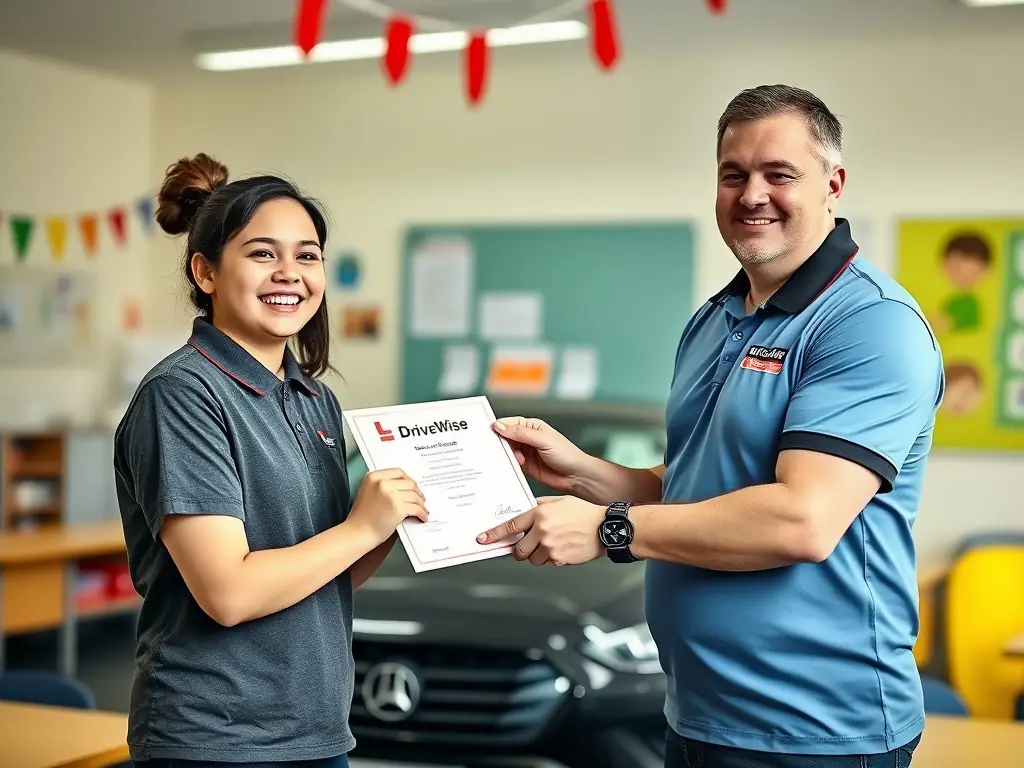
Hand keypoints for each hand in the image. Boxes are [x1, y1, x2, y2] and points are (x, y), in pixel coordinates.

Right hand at [347, 468, 427, 546]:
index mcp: (373, 477)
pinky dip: (422, 513)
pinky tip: (422, 517)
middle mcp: (382, 483)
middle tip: (421, 499)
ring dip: (421, 504)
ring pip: (414, 495)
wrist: (358, 533)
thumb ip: (382, 485)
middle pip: (409, 483)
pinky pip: (416, 508)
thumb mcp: (367, 492)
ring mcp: (390, 495)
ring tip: (423, 509)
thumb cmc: (362, 517)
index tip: (413, 486)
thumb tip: (403, 486)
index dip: (408, 480)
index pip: (398, 472)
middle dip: (417, 492)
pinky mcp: (398, 507)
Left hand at [476, 496, 604, 566]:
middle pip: (519, 549)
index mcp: (539, 514)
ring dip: (538, 555)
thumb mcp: (558, 501)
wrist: (604, 527)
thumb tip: (524, 514)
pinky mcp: (559, 559)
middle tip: (527, 545)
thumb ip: (539, 507)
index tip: (483, 540)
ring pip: (532, 559)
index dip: (494, 535)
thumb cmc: (584, 512)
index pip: (510, 526)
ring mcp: (550, 546)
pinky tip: (563, 547)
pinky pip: (548, 563)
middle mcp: (541, 530)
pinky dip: (551, 558)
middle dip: (520, 550)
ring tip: (552, 544)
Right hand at [493, 417, 590, 493]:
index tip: (488, 430)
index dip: (499, 426)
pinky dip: (507, 464)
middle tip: (492, 446)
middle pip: (505, 437)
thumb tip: (500, 426)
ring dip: (504, 454)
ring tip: (509, 457)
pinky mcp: (525, 467)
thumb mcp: (543, 440)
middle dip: (498, 441)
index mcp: (532, 427)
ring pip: (506, 451)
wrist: (576, 476)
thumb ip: (521, 433)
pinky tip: (510, 465)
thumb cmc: (567, 454)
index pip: (510, 423)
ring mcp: (525, 453)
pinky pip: (510, 464)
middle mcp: (527, 439)